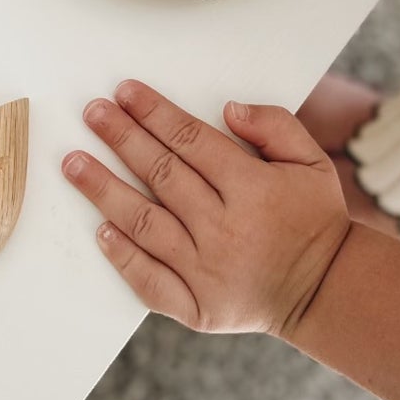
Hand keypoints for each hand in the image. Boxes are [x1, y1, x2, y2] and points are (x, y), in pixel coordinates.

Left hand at [61, 79, 351, 335]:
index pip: (191, 141)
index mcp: (253, 189)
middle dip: (121, 138)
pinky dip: (123, 256)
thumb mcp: (312, 163)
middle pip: (161, 174)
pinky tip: (101, 230)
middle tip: (92, 113)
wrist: (325, 292)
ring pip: (144, 223)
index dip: (155, 113)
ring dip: (104, 189)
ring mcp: (206, 271)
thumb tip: (228, 110)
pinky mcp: (196, 306)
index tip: (125, 93)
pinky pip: (150, 280)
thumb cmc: (315, 220)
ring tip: (74, 163)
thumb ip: (275, 127)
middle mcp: (225, 228)